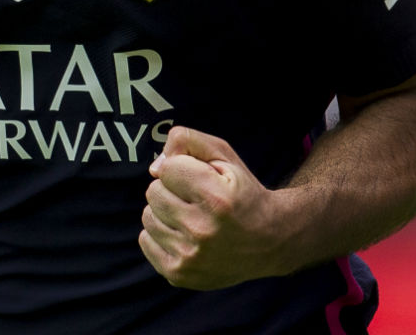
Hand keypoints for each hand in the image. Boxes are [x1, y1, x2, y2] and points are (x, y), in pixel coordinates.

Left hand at [138, 126, 284, 289]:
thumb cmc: (242, 192)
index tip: (202, 179)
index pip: (167, 169)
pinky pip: (146, 240)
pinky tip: (184, 234)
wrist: (270, 241)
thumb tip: (154, 167)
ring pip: (147, 216)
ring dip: (165, 212)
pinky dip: (161, 233)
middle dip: (172, 190)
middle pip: (153, 192)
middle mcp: (202, 230)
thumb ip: (186, 140)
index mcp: (216, 198)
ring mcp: (190, 256)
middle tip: (197, 199)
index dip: (183, 169)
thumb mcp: (224, 156)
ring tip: (192, 216)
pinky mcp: (179, 274)